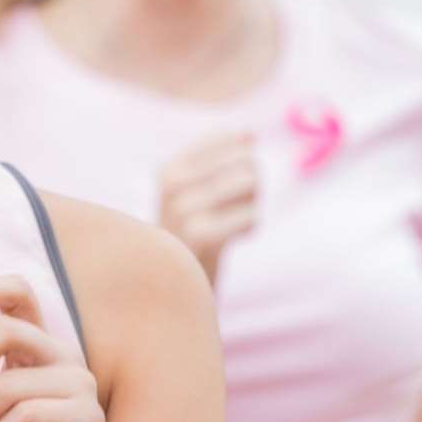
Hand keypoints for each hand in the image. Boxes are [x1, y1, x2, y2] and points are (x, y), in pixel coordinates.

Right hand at [157, 133, 257, 283]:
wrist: (172, 288)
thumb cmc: (192, 236)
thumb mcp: (195, 193)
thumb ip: (220, 160)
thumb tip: (251, 133)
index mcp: (169, 170)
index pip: (228, 138)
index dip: (243, 160)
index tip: (228, 185)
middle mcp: (171, 185)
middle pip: (247, 160)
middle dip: (253, 185)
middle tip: (235, 208)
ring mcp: (184, 210)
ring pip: (251, 182)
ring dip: (253, 204)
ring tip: (233, 222)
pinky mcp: (201, 236)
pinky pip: (251, 215)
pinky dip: (250, 225)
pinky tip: (233, 238)